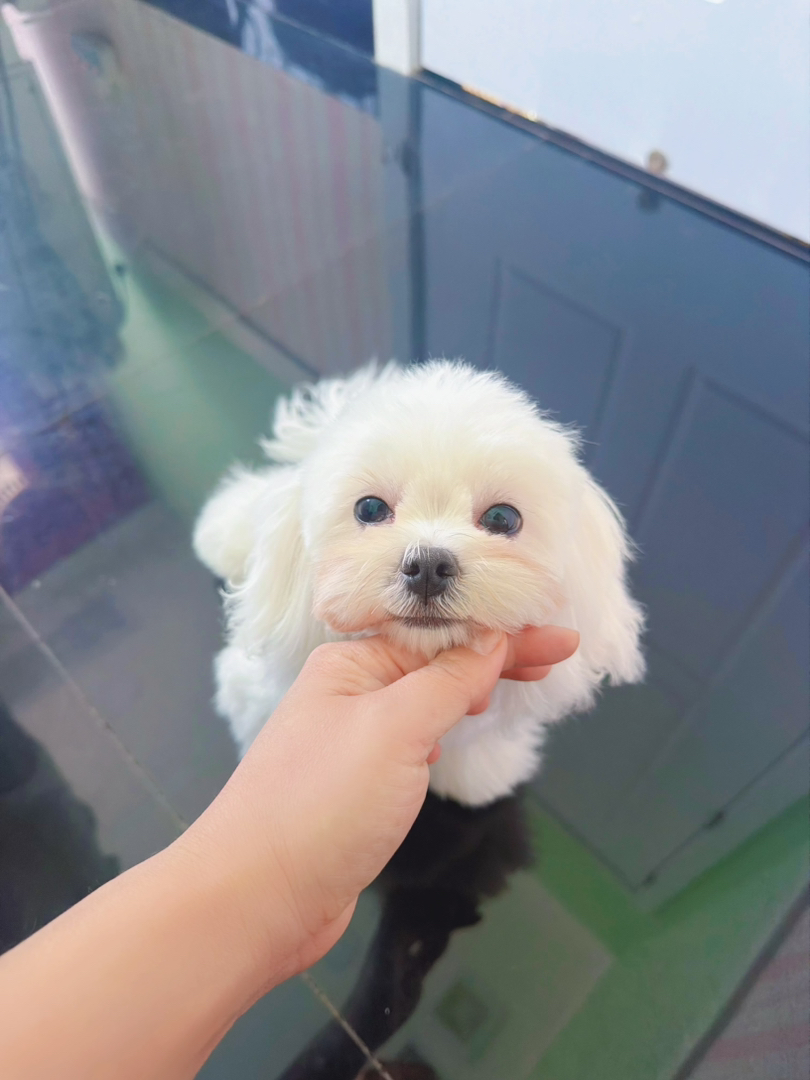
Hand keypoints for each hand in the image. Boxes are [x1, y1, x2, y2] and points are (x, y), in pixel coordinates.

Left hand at [180, 626, 578, 988]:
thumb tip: (492, 640)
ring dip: (466, 689)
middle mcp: (349, 694)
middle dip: (493, 658)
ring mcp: (350, 742)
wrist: (254, 900)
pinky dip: (439, 731)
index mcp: (350, 663)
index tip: (559, 637)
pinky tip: (454, 736)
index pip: (440, 634)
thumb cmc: (323, 802)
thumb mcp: (396, 729)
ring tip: (514, 684)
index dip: (502, 633)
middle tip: (556, 658)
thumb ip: (449, 682)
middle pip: (434, 663)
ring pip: (421, 702)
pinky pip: (408, 744)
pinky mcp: (354, 788)